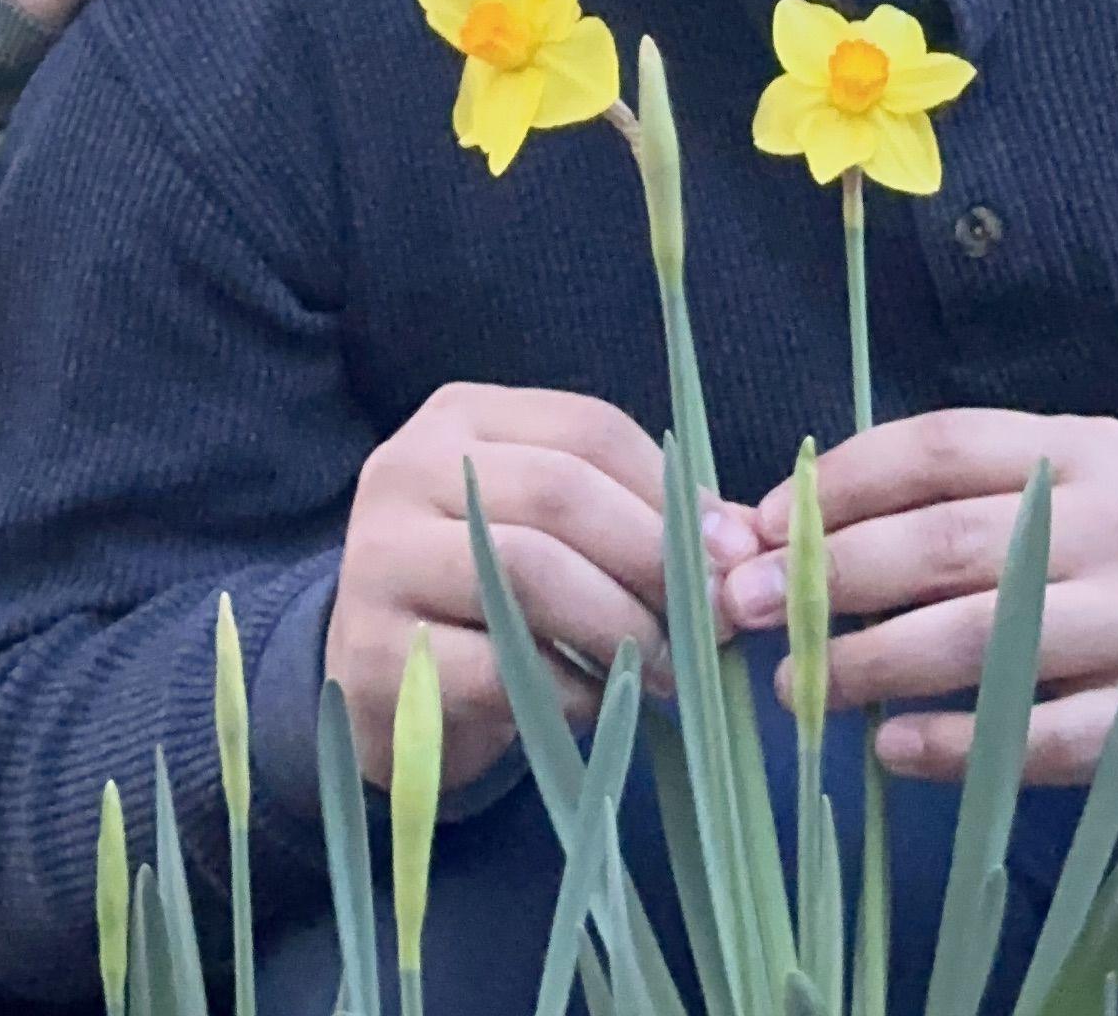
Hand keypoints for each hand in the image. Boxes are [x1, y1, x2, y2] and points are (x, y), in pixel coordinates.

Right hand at [329, 386, 765, 790]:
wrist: (375, 688)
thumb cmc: (485, 597)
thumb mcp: (551, 532)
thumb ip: (634, 518)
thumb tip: (742, 541)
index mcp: (461, 416)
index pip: (587, 429)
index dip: (671, 491)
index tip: (733, 554)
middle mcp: (408, 466)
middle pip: (560, 491)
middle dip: (653, 559)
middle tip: (712, 623)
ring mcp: (380, 556)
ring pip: (527, 569)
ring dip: (620, 623)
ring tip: (669, 668)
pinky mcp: (374, 650)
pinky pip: (496, 665)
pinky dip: (567, 688)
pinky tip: (596, 701)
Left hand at [731, 410, 1117, 818]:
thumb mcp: (1056, 505)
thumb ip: (938, 508)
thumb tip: (772, 527)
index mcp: (1078, 449)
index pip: (937, 446)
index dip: (840, 483)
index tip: (759, 525)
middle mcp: (1113, 522)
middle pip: (947, 540)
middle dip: (832, 573)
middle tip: (747, 606)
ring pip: (983, 636)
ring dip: (874, 662)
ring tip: (799, 684)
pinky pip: (1034, 735)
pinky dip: (951, 744)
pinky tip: (890, 750)